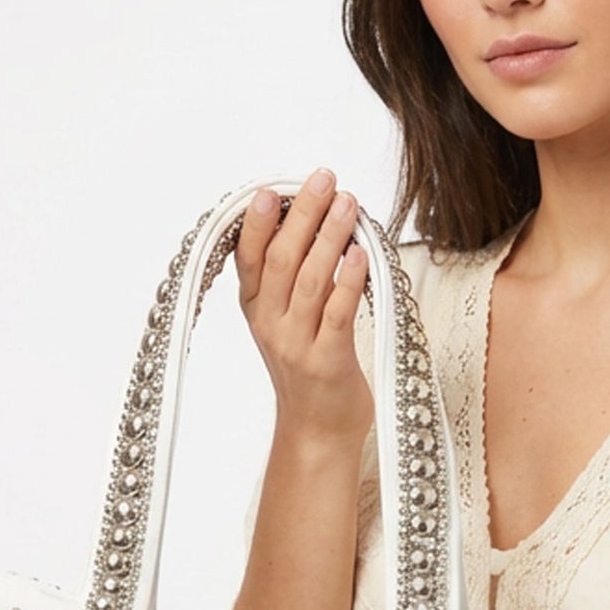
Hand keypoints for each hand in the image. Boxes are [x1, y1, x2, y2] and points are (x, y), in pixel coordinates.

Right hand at [235, 169, 373, 448]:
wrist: (317, 430)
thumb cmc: (308, 367)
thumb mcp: (284, 320)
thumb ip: (288, 277)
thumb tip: (309, 219)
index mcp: (256, 309)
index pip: (249, 258)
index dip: (257, 223)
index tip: (271, 190)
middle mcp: (270, 324)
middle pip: (282, 259)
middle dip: (303, 215)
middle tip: (324, 180)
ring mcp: (296, 345)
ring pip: (310, 280)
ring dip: (329, 238)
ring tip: (348, 204)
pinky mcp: (328, 362)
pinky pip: (337, 314)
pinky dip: (348, 281)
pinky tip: (360, 254)